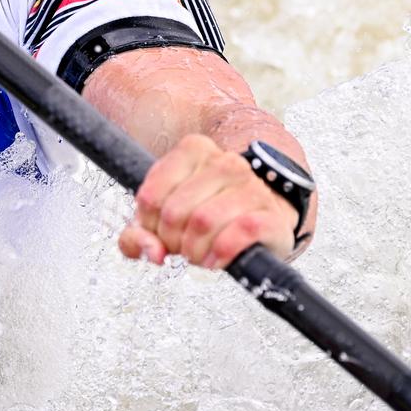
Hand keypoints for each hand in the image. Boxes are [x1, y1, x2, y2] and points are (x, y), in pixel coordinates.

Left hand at [118, 134, 296, 268]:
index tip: (160, 233)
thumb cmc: (206, 217)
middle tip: (181, 249)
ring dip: (194, 250)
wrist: (260, 223)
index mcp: (193, 150)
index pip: (150, 196)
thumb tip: (151, 252)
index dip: (149, 225)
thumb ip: (139, 235)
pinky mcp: (271, 214)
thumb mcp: (164, 219)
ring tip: (198, 255)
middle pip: (175, 211)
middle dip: (172, 241)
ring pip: (204, 221)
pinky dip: (220, 253)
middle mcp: (224, 161)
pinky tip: (216, 260)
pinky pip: (240, 232)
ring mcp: (251, 185)